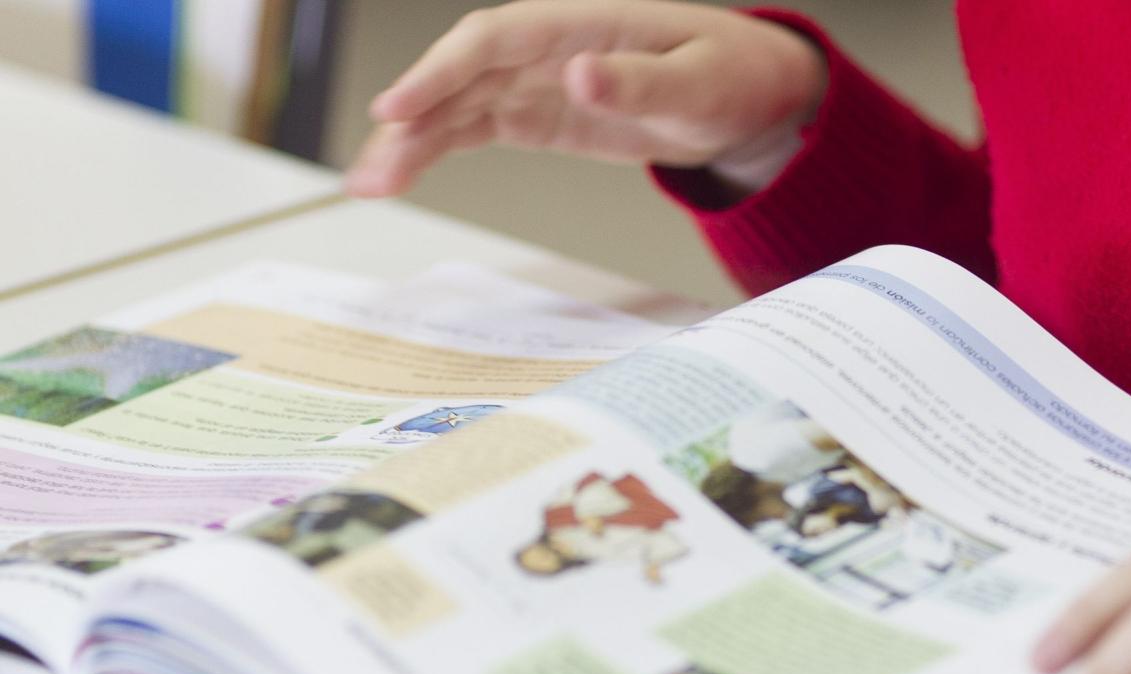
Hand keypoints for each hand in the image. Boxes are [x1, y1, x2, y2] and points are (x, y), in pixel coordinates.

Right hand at [345, 0, 827, 197]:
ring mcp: (542, 81)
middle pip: (462, 75)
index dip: (441, 71)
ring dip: (414, 141)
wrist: (750, 93)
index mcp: (581, 25)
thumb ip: (641, 83)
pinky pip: (479, 126)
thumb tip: (580, 73)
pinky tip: (403, 173)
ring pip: (460, 104)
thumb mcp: (699, 85)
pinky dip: (440, 148)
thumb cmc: (731, 76)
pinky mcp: (545, 114)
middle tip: (375, 168)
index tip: (400, 107)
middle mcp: (550, 49)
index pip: (493, 41)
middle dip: (413, 118)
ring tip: (372, 183)